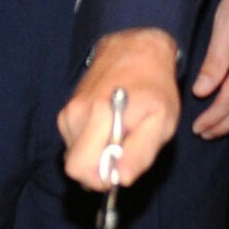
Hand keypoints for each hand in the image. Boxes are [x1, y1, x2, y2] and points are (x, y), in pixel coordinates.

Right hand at [58, 29, 181, 190]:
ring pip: (77, 155)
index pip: (81, 169)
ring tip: (121, 133)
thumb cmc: (154, 86)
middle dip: (99, 170)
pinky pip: (76, 143)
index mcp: (97, 116)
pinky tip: (110, 126)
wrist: (135, 50)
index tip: (122, 167)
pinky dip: (93, 144)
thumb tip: (121, 179)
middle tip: (125, 153)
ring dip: (98, 155)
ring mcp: (68, 112)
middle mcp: (75, 114)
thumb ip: (141, 153)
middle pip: (75, 166)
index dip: (101, 178)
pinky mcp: (67, 112)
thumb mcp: (161, 121)